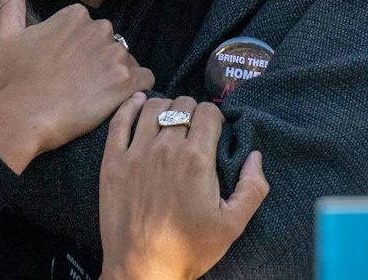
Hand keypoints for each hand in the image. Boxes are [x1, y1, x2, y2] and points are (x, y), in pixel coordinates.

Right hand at [0, 0, 153, 172]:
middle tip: (78, 86)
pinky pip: (145, 80)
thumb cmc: (13, 80)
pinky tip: (116, 101)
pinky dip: (136, 90)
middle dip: (99, 63)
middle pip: (110, 45)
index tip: (64, 69)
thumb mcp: (6, 36)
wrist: (22, 118)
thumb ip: (12, 2)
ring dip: (116, 77)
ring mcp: (115, 53)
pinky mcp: (127, 80)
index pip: (90, 30)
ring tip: (91, 97)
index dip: (79, 53)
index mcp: (76, 14)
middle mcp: (100, 28)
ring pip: (127, 62)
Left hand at [99, 95, 267, 279]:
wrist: (142, 271)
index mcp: (197, 160)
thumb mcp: (233, 224)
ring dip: (166, 107)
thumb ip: (253, 187)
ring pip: (153, 106)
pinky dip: (129, 107)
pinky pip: (119, 121)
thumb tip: (255, 156)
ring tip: (169, 120)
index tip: (214, 132)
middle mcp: (166, 150)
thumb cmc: (188, 250)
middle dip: (193, 111)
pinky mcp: (112, 164)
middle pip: (183, 104)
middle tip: (193, 130)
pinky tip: (138, 103)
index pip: (209, 112)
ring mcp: (135, 154)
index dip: (215, 118)